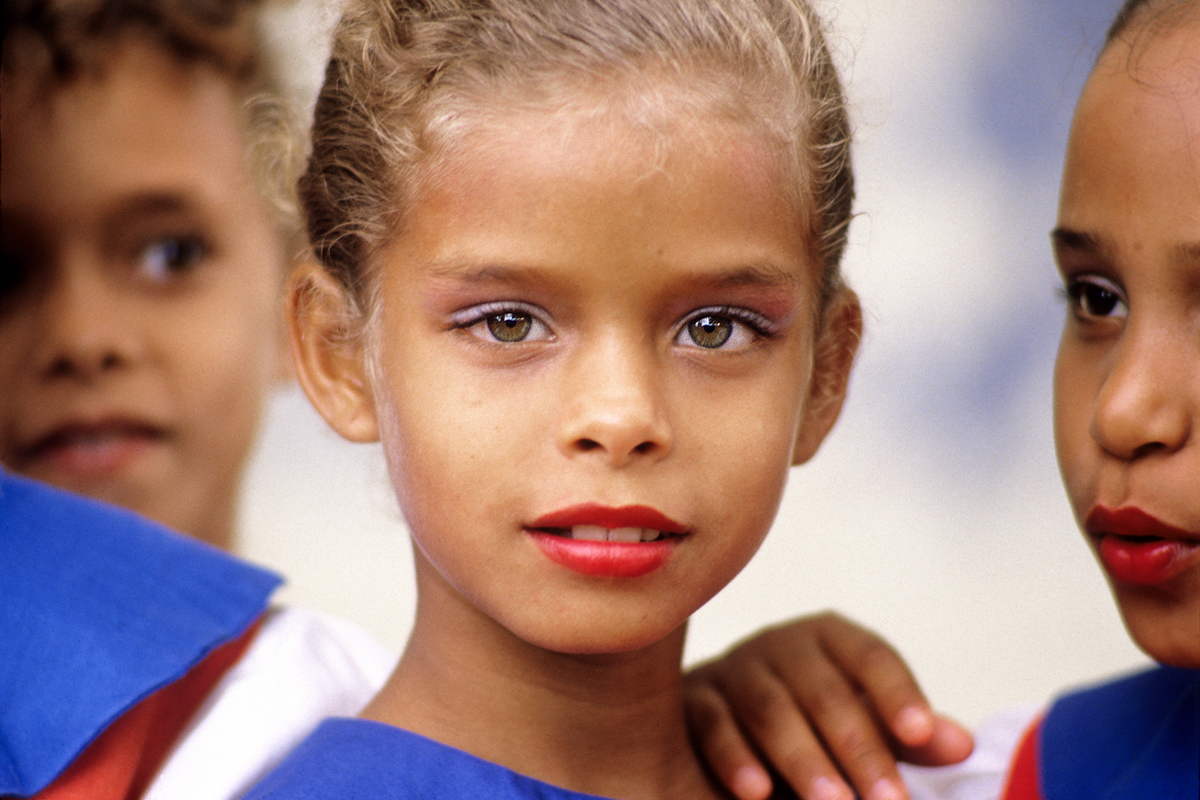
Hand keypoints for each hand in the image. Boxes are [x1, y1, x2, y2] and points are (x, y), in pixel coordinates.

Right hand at [684, 612, 973, 799]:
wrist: (722, 714)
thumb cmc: (809, 719)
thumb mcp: (862, 722)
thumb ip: (908, 735)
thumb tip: (962, 744)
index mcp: (830, 638)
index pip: (870, 656)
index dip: (896, 693)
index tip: (922, 735)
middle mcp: (780, 645)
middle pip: (823, 691)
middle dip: (858, 748)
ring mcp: (733, 668)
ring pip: (769, 708)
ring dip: (801, 759)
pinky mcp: (693, 699)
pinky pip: (711, 725)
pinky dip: (734, 759)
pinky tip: (757, 793)